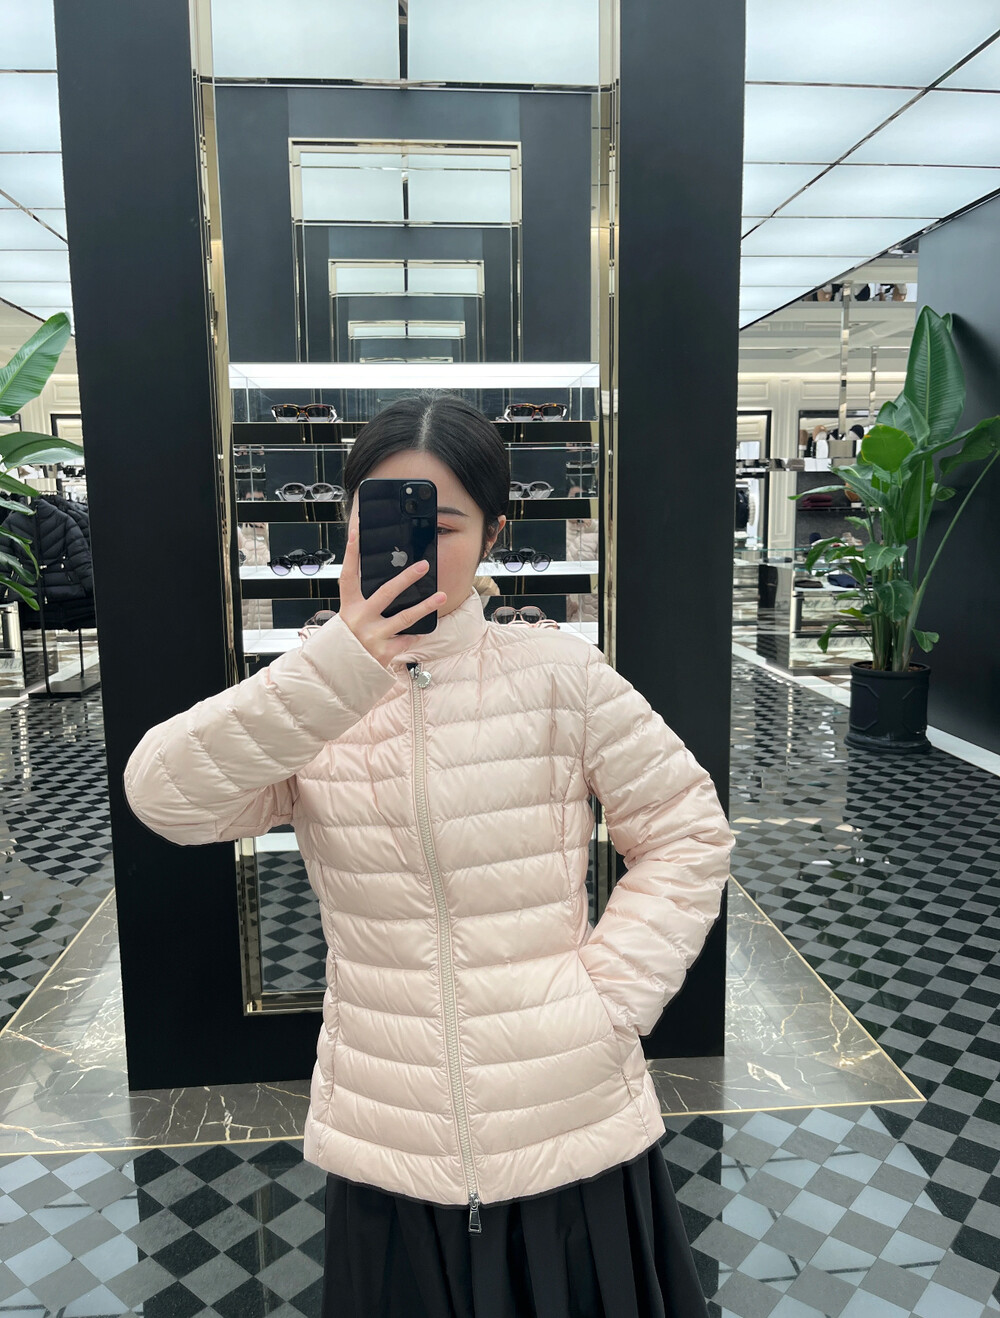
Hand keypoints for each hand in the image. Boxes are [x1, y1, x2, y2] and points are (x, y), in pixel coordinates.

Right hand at [337, 514, 444, 666]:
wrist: (340, 673)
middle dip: (406, 577)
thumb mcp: (348, 619)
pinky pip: (406, 640)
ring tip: (441, 595)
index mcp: (348, 607)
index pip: (348, 575)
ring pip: (405, 618)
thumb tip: (390, 586)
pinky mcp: (383, 652)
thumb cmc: (347, 642)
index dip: (350, 553)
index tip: (356, 532)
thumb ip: (364, 603)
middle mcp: (359, 619)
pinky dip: (413, 636)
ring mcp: (372, 636)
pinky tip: (419, 632)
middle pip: (386, 593)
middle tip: (423, 565)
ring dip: (425, 606)